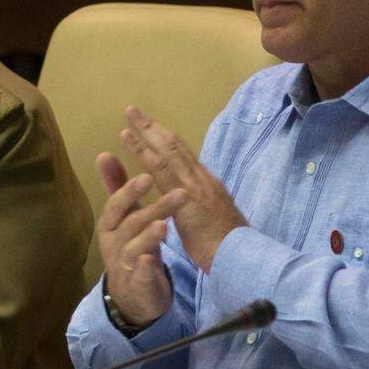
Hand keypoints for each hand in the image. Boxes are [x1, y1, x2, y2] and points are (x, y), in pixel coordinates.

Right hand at [95, 153, 179, 327]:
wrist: (133, 294)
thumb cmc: (132, 246)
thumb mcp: (126, 217)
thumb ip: (118, 188)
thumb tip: (104, 153)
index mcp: (109, 224)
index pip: (117, 205)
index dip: (130, 191)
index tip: (148, 176)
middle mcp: (112, 244)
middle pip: (130, 224)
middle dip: (152, 208)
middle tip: (178, 194)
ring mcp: (123, 266)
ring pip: (134, 249)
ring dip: (148, 236)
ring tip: (164, 225)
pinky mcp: (137, 287)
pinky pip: (139, 277)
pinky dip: (144, 269)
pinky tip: (152, 260)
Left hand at [120, 106, 245, 272]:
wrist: (239, 258)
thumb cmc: (227, 247)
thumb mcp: (214, 221)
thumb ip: (204, 207)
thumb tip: (197, 201)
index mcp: (207, 185)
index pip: (184, 157)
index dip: (166, 140)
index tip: (151, 128)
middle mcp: (201, 179)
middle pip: (175, 146)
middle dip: (154, 127)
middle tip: (133, 110)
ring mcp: (194, 185)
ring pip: (167, 150)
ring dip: (145, 131)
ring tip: (129, 115)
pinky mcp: (186, 196)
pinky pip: (160, 168)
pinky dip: (143, 151)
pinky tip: (128, 140)